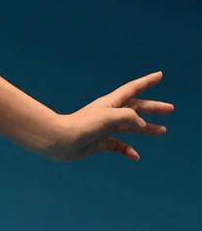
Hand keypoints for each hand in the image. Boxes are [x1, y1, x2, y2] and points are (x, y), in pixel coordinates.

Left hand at [51, 71, 172, 161]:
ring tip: (162, 131)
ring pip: (130, 127)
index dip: (147, 81)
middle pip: (136, 108)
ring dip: (146, 129)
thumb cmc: (83, 125)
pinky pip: (118, 146)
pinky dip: (127, 150)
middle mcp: (109, 114)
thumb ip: (130, 117)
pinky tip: (135, 155)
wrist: (60, 141)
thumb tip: (141, 125)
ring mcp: (104, 129)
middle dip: (153, 107)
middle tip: (170, 108)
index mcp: (111, 103)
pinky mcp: (99, 143)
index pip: (133, 89)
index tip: (160, 75)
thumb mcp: (111, 117)